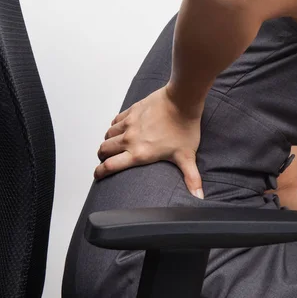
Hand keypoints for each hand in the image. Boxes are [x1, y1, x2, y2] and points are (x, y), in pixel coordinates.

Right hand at [94, 84, 204, 198]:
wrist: (182, 100)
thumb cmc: (184, 127)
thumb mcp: (186, 156)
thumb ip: (191, 178)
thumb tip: (199, 196)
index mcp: (139, 153)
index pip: (111, 166)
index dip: (100, 172)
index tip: (98, 175)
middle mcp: (130, 140)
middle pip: (104, 150)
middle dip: (102, 157)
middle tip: (104, 160)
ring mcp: (129, 124)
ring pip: (108, 135)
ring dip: (107, 141)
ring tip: (110, 145)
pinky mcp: (132, 111)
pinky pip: (116, 120)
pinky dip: (114, 126)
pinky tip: (118, 128)